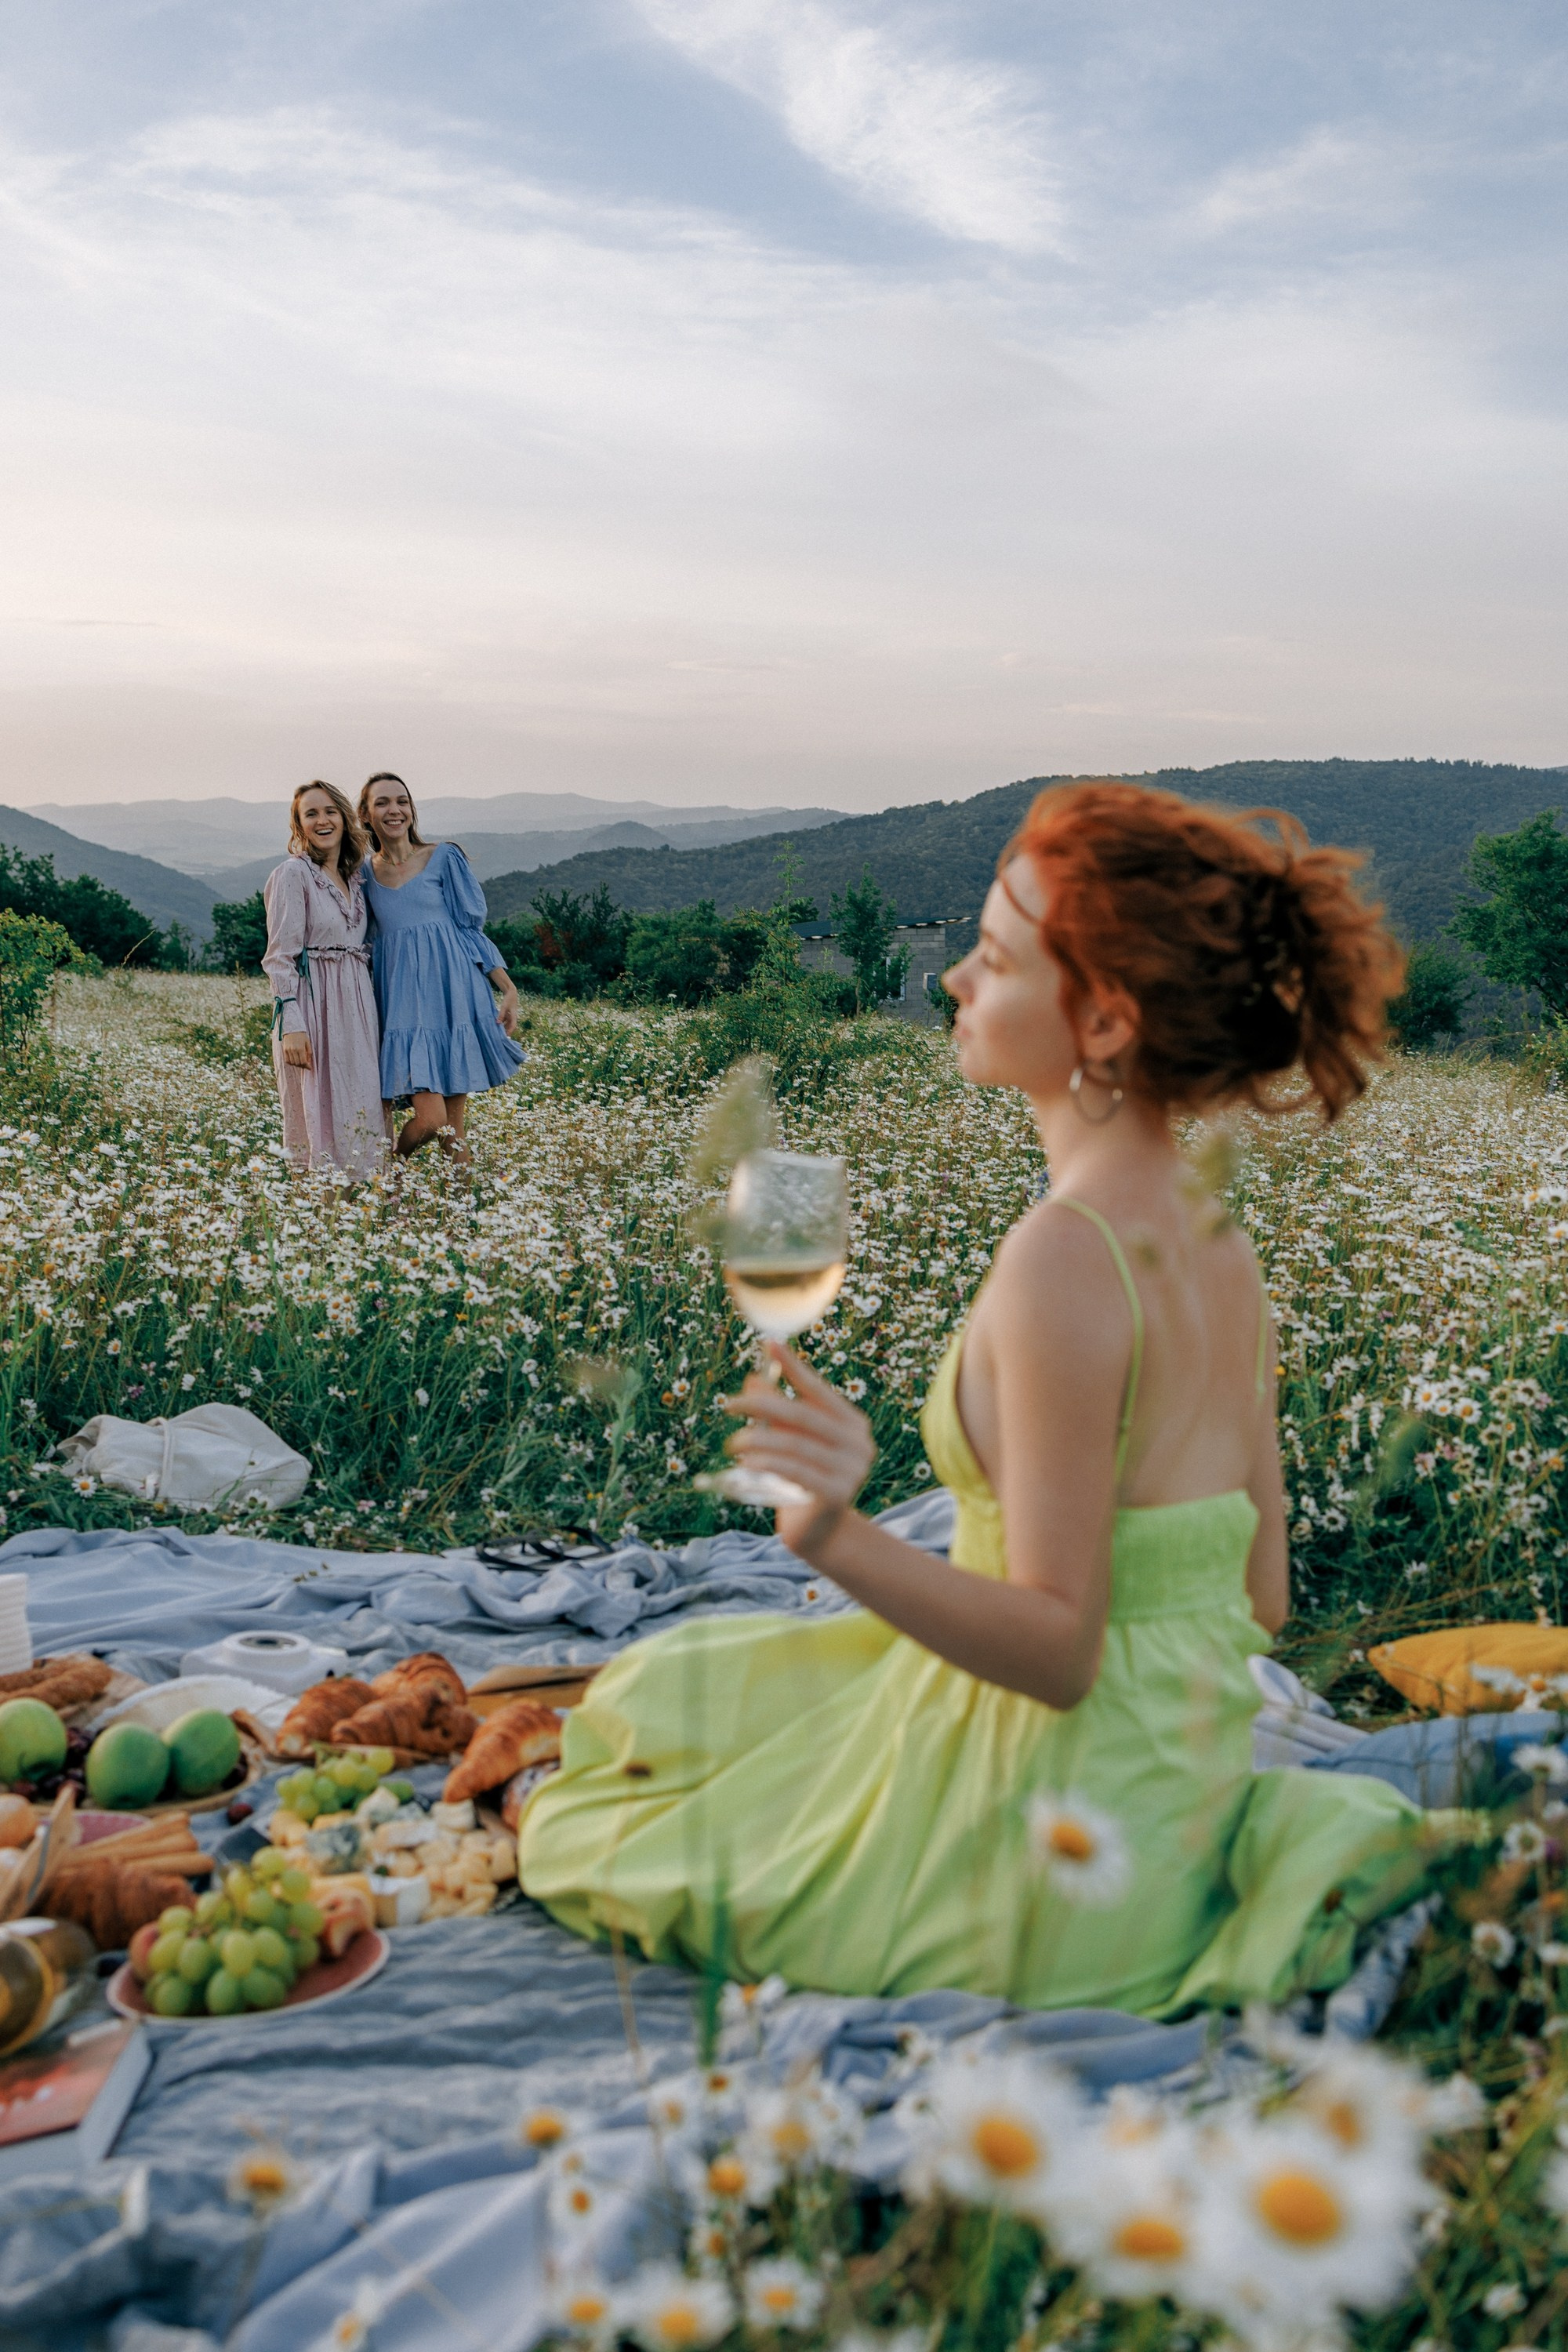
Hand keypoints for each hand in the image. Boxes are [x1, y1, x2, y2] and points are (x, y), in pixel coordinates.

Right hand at [280, 1033, 312, 1069]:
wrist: (292, 1028)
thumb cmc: (302, 1035)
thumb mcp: (308, 1043)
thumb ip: (309, 1053)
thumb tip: (309, 1061)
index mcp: (300, 1049)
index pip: (303, 1061)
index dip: (307, 1066)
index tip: (309, 1068)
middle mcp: (294, 1050)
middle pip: (298, 1063)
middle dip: (303, 1066)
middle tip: (305, 1065)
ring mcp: (288, 1050)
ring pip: (292, 1063)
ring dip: (297, 1064)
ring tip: (300, 1062)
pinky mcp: (285, 1050)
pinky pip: (287, 1060)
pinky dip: (291, 1063)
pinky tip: (294, 1061)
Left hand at [493, 975, 519, 1036]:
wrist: (511, 993)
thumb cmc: (508, 999)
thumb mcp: (504, 1007)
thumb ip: (501, 1015)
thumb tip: (497, 1023)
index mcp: (514, 1016)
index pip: (513, 1026)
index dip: (509, 1032)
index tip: (505, 1037)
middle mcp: (513, 1017)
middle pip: (510, 1027)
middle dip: (506, 1031)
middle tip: (500, 1037)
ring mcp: (511, 1016)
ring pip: (507, 1024)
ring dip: (503, 1028)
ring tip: (497, 1032)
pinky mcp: (508, 1014)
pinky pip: (505, 1021)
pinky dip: (501, 1023)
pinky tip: (496, 1025)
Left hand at [719, 1343, 875, 1558]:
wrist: (819, 1532)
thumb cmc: (801, 1480)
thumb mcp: (788, 1442)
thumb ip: (776, 1412)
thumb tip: (752, 1380)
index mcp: (851, 1423)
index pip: (818, 1390)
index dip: (793, 1367)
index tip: (769, 1344)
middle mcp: (858, 1442)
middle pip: (803, 1415)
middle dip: (763, 1405)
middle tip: (729, 1404)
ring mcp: (853, 1469)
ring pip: (796, 1444)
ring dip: (758, 1440)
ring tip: (733, 1443)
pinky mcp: (839, 1494)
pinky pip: (797, 1471)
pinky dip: (769, 1463)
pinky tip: (746, 1463)